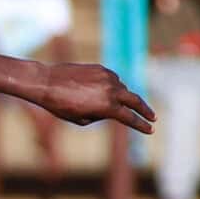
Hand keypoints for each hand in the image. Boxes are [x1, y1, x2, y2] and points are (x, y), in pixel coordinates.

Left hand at [34, 62, 155, 132]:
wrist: (47, 82)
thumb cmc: (61, 105)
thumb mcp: (82, 119)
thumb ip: (101, 115)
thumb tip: (112, 109)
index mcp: (107, 106)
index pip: (129, 118)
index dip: (141, 125)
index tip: (150, 129)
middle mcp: (111, 90)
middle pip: (135, 100)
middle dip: (145, 110)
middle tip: (153, 117)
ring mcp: (107, 77)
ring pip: (122, 89)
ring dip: (122, 98)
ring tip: (115, 105)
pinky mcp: (101, 68)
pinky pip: (112, 80)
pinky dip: (112, 87)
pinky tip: (102, 92)